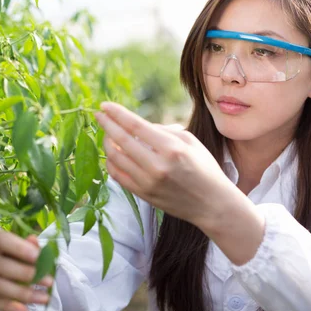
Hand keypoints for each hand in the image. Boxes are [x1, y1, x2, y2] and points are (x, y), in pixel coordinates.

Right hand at [0, 228, 53, 310]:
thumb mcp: (11, 242)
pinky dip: (9, 308)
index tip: (38, 256)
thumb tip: (34, 242)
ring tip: (43, 297)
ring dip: (22, 294)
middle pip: (0, 266)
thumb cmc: (1, 249)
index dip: (19, 248)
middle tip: (48, 280)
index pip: (1, 240)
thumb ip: (24, 243)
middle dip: (26, 274)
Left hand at [94, 102, 239, 228]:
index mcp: (171, 149)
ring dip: (107, 143)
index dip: (117, 114)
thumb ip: (164, 131)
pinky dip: (111, 162)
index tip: (105, 106)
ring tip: (107, 134)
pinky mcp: (143, 195)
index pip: (136, 126)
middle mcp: (157, 166)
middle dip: (107, 124)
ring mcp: (148, 182)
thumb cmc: (205, 169)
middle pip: (122, 140)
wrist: (212, 204)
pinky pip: (118, 176)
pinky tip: (112, 154)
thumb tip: (140, 126)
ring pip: (116, 158)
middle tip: (99, 115)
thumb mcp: (191, 142)